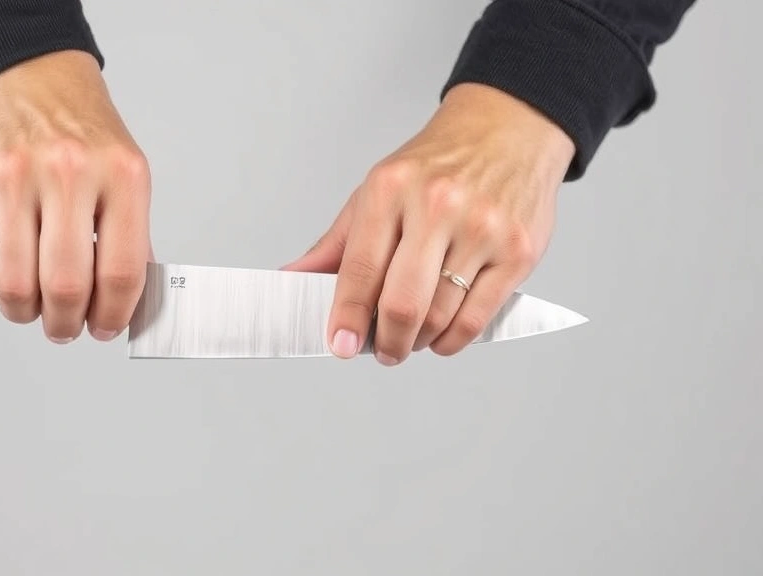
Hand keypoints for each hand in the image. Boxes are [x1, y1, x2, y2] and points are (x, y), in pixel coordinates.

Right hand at [0, 50, 152, 343]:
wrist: (29, 75)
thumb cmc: (80, 131)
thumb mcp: (126, 174)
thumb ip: (130, 238)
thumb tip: (128, 304)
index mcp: (119, 175)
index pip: (121, 272)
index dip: (113, 315)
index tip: (104, 327)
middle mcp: (67, 171)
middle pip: (65, 285)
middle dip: (64, 324)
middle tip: (63, 326)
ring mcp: (12, 175)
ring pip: (14, 282)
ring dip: (22, 312)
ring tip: (28, 308)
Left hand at [283, 83, 574, 363]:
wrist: (507, 128)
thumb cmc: (436, 165)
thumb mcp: (376, 191)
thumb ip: (336, 244)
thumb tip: (291, 280)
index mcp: (391, 189)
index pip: (360, 269)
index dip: (346, 315)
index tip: (339, 344)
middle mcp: (437, 206)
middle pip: (402, 303)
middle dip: (386, 341)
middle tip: (381, 350)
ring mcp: (482, 229)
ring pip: (439, 317)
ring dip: (419, 342)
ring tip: (411, 338)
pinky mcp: (518, 251)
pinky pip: (478, 319)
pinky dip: (453, 340)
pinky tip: (442, 336)